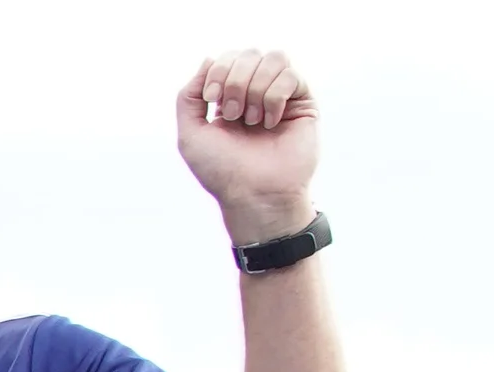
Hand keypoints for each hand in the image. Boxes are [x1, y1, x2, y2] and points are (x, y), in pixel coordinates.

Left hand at [175, 49, 320, 241]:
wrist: (254, 195)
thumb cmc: (222, 170)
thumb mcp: (190, 134)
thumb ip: (189, 96)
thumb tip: (209, 59)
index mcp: (230, 97)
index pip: (227, 58)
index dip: (218, 71)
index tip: (211, 100)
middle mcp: (257, 93)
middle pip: (249, 53)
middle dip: (236, 80)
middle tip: (233, 114)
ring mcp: (281, 96)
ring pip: (274, 58)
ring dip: (256, 88)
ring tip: (251, 120)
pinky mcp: (304, 104)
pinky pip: (291, 76)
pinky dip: (274, 98)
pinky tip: (269, 123)